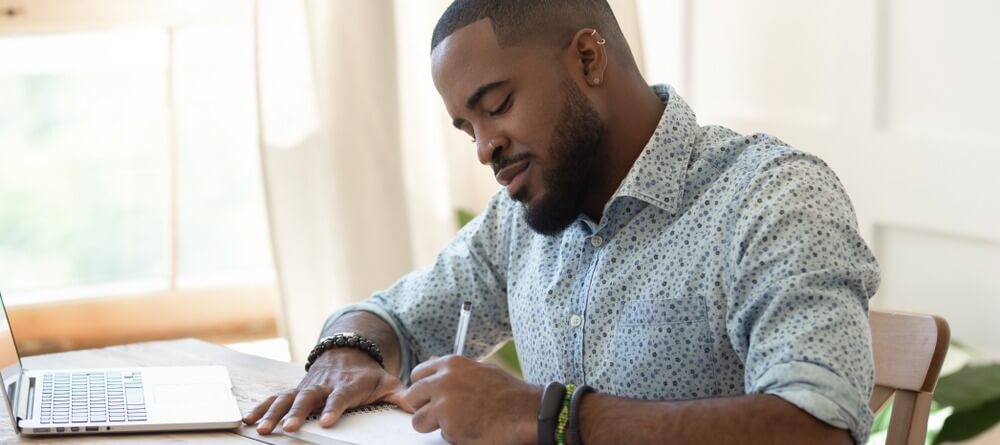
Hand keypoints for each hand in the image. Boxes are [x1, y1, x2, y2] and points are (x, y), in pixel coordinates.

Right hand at [242, 348, 412, 433]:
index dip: (333, 408)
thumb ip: (399, 395)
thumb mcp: (386, 382)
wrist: (348, 353)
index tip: (326, 421)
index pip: (340, 397)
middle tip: (291, 427)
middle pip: (309, 398)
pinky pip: (275, 398)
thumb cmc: (368, 375)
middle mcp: (324, 385)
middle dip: (298, 412)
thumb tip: (416, 405)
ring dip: (274, 413)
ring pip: (287, 398)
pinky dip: (261, 407)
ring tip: (263, 429)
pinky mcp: (295, 389)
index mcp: (347, 385)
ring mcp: (307, 387)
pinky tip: (248, 420)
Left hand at [403, 355, 540, 444]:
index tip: (428, 397)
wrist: (526, 411)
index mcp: (450, 364)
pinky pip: (441, 435)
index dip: (422, 389)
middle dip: (421, 407)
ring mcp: (444, 404)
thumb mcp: (480, 370)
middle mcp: (443, 381)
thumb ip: (456, 373)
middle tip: (438, 414)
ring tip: (456, 423)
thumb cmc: (508, 393)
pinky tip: (471, 429)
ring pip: (418, 420)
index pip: (417, 374)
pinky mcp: (449, 426)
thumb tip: (439, 378)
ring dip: (433, 425)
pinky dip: (453, 436)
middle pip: (411, 397)